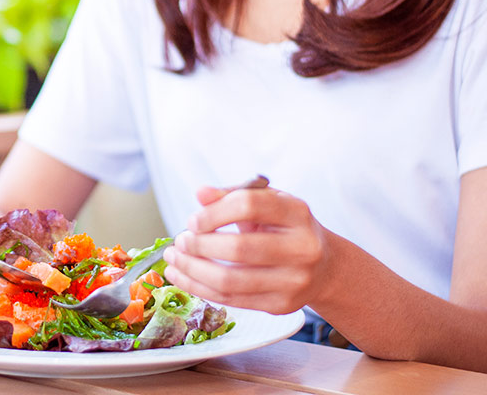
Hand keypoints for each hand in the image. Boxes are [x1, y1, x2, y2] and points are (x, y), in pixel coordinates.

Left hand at [163, 183, 329, 313]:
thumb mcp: (267, 203)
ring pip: (231, 280)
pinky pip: (232, 300)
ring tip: (174, 260)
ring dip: (193, 270)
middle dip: (200, 245)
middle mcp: (302, 248)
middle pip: (239, 248)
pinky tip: (183, 277)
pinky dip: (200, 288)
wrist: (324, 267)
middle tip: (180, 241)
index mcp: (297, 213)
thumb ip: (233, 195)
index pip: (249, 205)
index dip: (214, 212)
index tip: (193, 220)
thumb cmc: (285, 228)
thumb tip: (201, 193)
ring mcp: (294, 280)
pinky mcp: (281, 305)